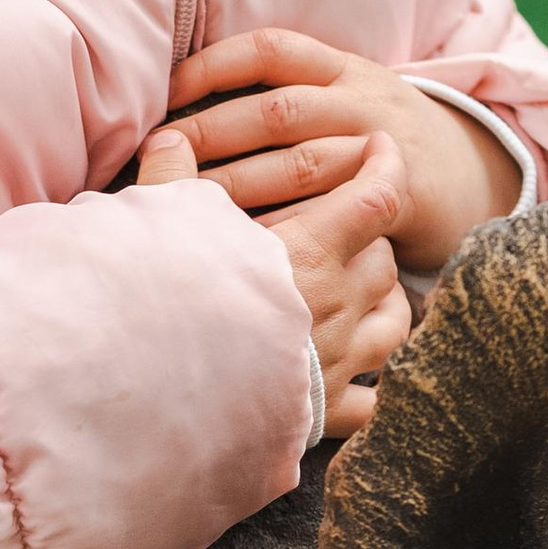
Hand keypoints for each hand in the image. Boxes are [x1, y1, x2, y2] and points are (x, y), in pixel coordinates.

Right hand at [141, 116, 409, 436]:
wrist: (154, 384)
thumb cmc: (164, 297)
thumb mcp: (165, 224)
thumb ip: (172, 176)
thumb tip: (167, 134)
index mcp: (312, 252)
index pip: (376, 199)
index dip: (386, 168)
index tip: (382, 148)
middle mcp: (337, 306)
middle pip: (384, 261)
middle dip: (371, 242)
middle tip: (344, 236)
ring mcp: (337, 363)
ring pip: (393, 322)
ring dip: (383, 303)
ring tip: (363, 296)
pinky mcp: (322, 414)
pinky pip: (370, 402)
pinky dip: (370, 386)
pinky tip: (355, 379)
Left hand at [145, 27, 521, 275]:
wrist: (477, 174)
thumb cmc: (381, 143)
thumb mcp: (343, 99)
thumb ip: (283, 98)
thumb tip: (186, 112)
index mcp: (341, 68)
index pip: (270, 50)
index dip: (214, 66)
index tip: (168, 92)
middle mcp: (360, 99)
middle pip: (276, 110)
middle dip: (212, 132)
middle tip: (161, 157)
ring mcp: (382, 146)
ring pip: (301, 162)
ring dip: (239, 183)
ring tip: (186, 203)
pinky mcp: (399, 194)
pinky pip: (334, 208)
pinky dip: (287, 225)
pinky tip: (244, 242)